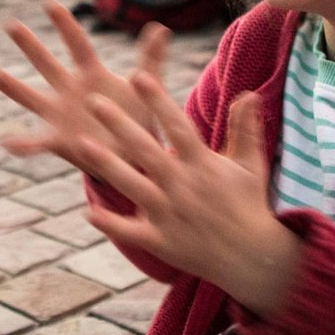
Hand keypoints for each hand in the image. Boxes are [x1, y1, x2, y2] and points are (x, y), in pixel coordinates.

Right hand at [0, 0, 169, 166]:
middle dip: (30, 45)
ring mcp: (61, 114)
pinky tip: (8, 143)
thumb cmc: (137, 117)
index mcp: (91, 74)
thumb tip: (161, 26)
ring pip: (31, 97)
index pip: (77, 44)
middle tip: (11, 24)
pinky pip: (38, 141)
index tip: (49, 3)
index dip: (64, 24)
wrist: (134, 154)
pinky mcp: (59, 140)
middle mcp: (70, 89)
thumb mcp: (147, 86)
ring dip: (11, 85)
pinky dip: (23, 143)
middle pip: (46, 63)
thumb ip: (152, 58)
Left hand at [79, 84, 301, 317]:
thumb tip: (248, 93)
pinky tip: (89, 212)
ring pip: (132, 186)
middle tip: (94, 100)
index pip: (176, 126)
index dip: (157, 101)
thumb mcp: (250, 165)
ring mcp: (169, 214)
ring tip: (81, 144)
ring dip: (107, 165)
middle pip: (146, 149)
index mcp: (202, 164)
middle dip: (119, 125)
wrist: (252, 258)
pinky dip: (110, 224)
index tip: (138, 76)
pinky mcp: (161, 241)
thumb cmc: (249, 205)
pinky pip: (130, 232)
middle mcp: (182, 186)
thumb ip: (246, 128)